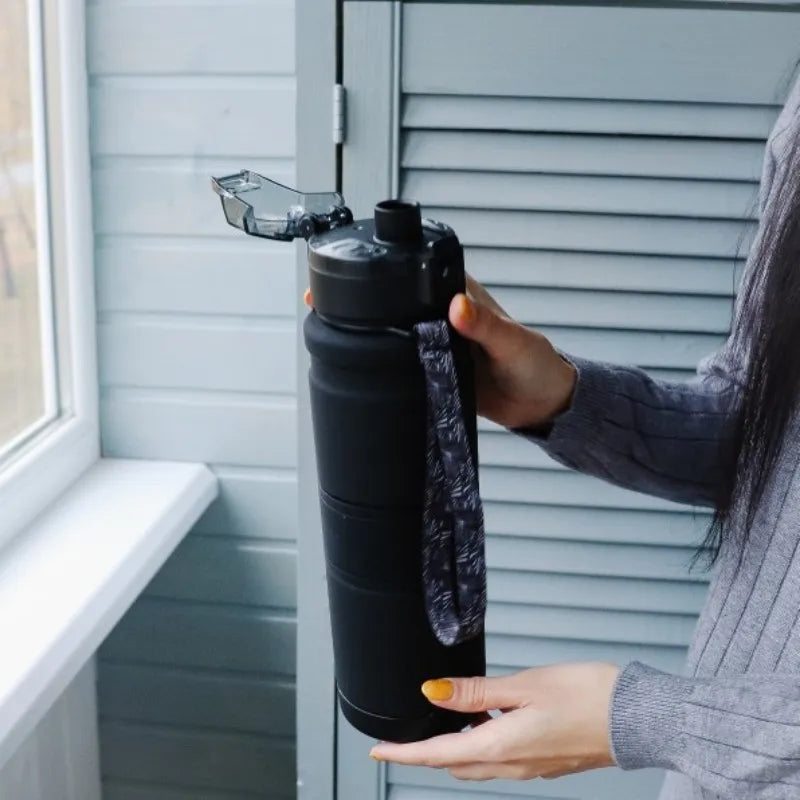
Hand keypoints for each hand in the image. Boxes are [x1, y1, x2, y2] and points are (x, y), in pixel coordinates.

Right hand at [303, 277, 576, 428]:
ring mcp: (431, 343)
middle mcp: (439, 315)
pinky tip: (363, 369)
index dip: (386, 266)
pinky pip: (399, 365)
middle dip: (362, 302)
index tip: (354, 267)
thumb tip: (458, 306)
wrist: (539, 405)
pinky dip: (382, 366)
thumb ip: (486, 325)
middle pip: (394, 302)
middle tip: (325, 305)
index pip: (417, 271)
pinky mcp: (429, 370)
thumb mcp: (514, 341)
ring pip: (392, 334)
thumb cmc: (536, 365)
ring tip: (332, 332)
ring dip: (368, 334)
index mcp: (458, 294)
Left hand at [369, 663, 619, 781]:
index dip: (403, 753)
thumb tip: (433, 692)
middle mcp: (512, 765)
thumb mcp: (523, 685)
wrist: (636, 718)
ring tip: (445, 717)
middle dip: (426, 751)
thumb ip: (476, 691)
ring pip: (477, 764)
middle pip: (454, 762)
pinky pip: (501, 760)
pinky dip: (482, 744)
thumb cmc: (586, 695)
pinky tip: (488, 719)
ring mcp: (531, 767)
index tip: (378, 749)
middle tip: (405, 733)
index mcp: (500, 747)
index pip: (436, 754)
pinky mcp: (545, 762)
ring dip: (455, 746)